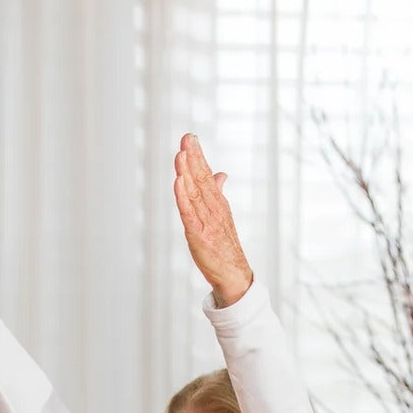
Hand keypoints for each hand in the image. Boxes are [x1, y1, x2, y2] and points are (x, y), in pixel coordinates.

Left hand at [173, 134, 252, 305]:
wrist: (234, 274)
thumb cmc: (225, 246)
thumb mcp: (222, 215)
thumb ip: (217, 192)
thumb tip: (220, 173)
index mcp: (217, 203)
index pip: (206, 175)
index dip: (198, 156)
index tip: (190, 137)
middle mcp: (213, 209)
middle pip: (201, 179)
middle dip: (193, 157)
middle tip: (187, 137)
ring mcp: (206, 221)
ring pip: (194, 192)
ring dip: (187, 172)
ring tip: (181, 153)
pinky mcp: (198, 235)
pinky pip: (189, 213)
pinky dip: (184, 197)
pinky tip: (179, 182)